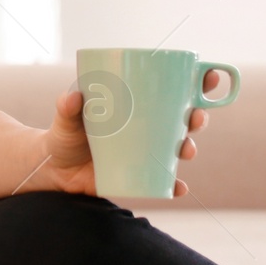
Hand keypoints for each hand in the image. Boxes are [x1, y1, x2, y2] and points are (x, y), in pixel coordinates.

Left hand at [38, 70, 222, 198]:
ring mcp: (146, 153)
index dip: (196, 84)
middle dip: (199, 116)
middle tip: (197, 117)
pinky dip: (174, 185)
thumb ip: (67, 107)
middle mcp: (148, 128)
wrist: (55, 171)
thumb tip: (73, 97)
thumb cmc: (65, 136)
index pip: (172, 92)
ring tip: (186, 149)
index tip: (210, 77)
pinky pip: (164, 182)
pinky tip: (179, 187)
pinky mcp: (140, 177)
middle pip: (183, 119)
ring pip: (178, 149)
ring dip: (189, 147)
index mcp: (138, 106)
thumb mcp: (65, 119)